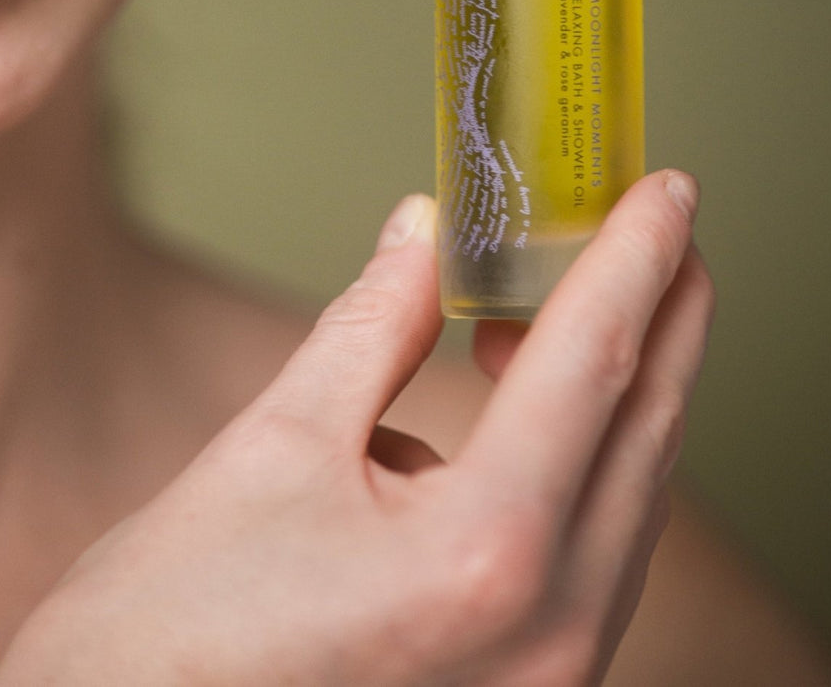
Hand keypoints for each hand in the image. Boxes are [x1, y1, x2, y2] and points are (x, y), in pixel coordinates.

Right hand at [0, 169, 713, 686]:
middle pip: (644, 433)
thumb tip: (425, 233)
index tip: (665, 189)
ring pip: (629, 501)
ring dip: (622, 391)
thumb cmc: (165, 642)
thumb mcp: (272, 449)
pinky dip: (584, 468)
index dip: (635, 256)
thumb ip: (371, 329)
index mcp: (485, 554)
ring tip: (574, 306)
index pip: (594, 362)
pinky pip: (595, 561)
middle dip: (662, 315)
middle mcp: (547, 637)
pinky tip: (523, 416)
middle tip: (660, 229)